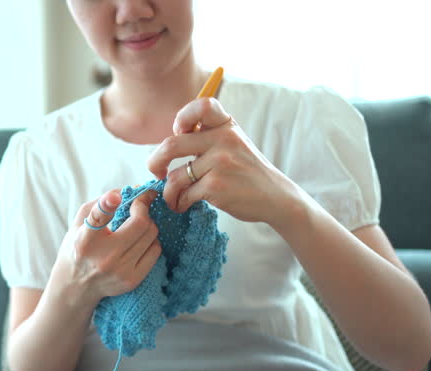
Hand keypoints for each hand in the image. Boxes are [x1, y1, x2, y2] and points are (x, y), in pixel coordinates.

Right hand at [54, 189, 160, 305]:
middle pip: (140, 223)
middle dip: (142, 207)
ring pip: (152, 234)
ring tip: (136, 225)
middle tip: (138, 204)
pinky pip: (156, 250)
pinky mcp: (133, 280)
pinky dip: (151, 240)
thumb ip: (99, 203)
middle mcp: (103, 257)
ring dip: (147, 223)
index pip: (96, 220)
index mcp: (84, 241)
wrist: (76, 286)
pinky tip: (139, 241)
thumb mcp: (78, 223)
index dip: (107, 205)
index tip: (117, 196)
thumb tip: (128, 190)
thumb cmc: (78, 247)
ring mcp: (120, 271)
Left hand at [148, 97, 305, 229]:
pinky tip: (184, 205)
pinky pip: (183, 194)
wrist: (275, 197)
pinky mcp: (216, 185)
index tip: (179, 133)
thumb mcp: (234, 143)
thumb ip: (208, 136)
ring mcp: (219, 162)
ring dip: (169, 192)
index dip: (182, 118)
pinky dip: (179, 203)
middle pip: (171, 145)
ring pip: (174, 177)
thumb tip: (167, 144)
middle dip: (155, 161)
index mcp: (226, 125)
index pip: (201, 105)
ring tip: (174, 198)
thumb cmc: (247, 171)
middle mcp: (223, 139)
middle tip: (156, 171)